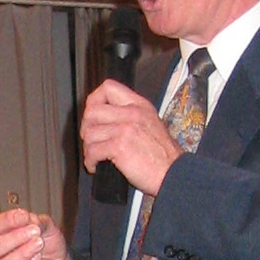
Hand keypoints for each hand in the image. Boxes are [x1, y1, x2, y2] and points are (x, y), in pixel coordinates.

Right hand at [0, 208, 71, 259]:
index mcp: (2, 236)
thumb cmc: (49, 245)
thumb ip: (36, 221)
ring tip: (40, 244)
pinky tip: (38, 258)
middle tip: (35, 232)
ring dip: (23, 252)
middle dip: (15, 237)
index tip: (26, 216)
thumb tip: (27, 218)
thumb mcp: (47, 227)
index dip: (8, 220)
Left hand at [80, 79, 180, 196]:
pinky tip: (95, 166)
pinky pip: (92, 151)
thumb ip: (130, 116)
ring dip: (88, 148)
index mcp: (139, 105)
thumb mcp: (150, 123)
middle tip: (91, 140)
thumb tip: (104, 119)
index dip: (94, 101)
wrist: (173, 172)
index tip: (93, 116)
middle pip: (92, 111)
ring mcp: (125, 129)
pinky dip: (90, 161)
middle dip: (86, 128)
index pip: (108, 87)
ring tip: (94, 156)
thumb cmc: (162, 155)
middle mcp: (131, 113)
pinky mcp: (119, 147)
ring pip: (90, 133)